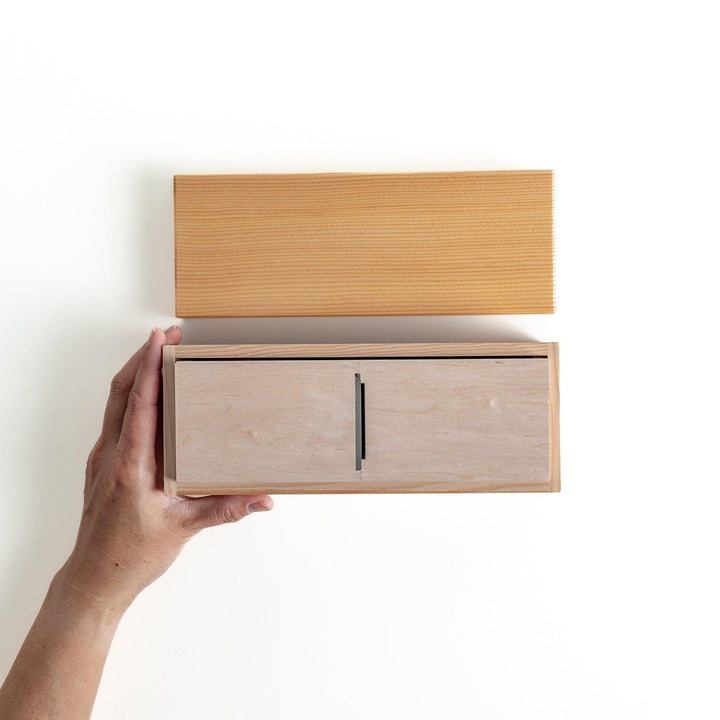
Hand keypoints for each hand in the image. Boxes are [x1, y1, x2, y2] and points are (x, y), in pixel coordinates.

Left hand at [59, 326, 272, 613]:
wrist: (93, 579)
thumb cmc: (129, 557)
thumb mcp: (183, 529)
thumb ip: (226, 509)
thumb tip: (263, 498)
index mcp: (129, 466)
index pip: (138, 404)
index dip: (148, 367)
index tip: (159, 339)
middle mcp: (112, 455)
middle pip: (121, 391)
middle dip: (142, 357)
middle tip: (170, 335)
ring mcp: (105, 459)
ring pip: (115, 402)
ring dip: (136, 373)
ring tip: (161, 354)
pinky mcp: (106, 465)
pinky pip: (117, 419)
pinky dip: (133, 396)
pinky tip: (153, 396)